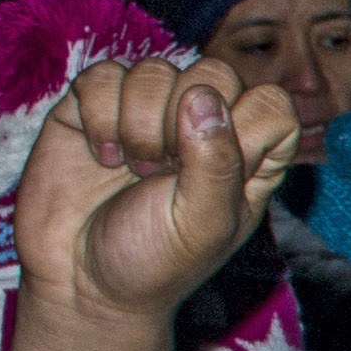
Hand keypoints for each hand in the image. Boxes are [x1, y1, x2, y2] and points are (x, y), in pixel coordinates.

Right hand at [10, 51, 294, 329]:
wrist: (78, 280)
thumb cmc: (154, 261)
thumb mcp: (202, 225)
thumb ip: (216, 163)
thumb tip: (203, 98)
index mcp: (247, 156)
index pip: (272, 104)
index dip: (244, 126)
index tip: (212, 171)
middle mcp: (203, 125)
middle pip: (214, 74)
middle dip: (184, 122)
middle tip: (163, 172)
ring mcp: (149, 111)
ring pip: (155, 70)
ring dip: (139, 123)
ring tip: (131, 169)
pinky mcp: (96, 106)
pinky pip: (103, 75)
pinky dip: (98, 114)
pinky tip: (100, 154)